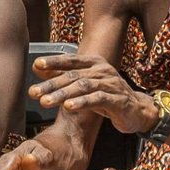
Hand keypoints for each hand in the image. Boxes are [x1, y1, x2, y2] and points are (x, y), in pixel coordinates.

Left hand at [29, 53, 158, 133]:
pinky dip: (82, 102)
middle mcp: (102, 70)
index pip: (71, 60)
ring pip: (83, 87)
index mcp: (94, 63)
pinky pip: (97, 99)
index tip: (36, 65)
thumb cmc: (106, 95)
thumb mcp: (84, 84)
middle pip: (73, 76)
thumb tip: (36, 68)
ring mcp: (111, 84)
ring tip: (45, 102)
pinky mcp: (117, 100)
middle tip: (33, 93)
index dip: (54, 62)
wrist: (137, 110)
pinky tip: (68, 107)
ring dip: (62, 94)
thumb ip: (63, 76)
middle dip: (51, 84)